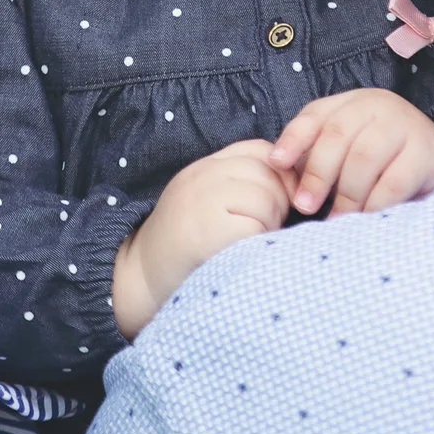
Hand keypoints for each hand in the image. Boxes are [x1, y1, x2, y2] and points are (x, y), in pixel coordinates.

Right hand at [112, 139, 295, 337]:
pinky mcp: (208, 229)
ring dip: (268, 225)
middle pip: (269, 173)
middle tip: (259, 231)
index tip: (277, 204)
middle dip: (278, 203)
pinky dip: (257, 243)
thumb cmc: (183, 250)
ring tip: (248, 243)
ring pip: (266, 198)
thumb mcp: (206, 203)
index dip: (279, 175)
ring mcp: (203, 200)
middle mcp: (202, 176)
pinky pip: (256, 226)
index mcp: (204, 167)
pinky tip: (240, 255)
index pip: (259, 151)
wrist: (137, 282)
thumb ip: (238, 186)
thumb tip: (296, 183)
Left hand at [268, 88, 433, 218]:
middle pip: (337, 135)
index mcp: (351, 103)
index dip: (293, 138)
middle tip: (306, 207)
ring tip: (338, 219)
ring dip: (346, 194)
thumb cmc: (379, 163)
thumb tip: (277, 176)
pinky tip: (367, 218)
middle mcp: (378, 106)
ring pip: (363, 157)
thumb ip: (316, 157)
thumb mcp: (346, 151)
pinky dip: (374, 204)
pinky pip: (393, 182)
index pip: (315, 114)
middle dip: (317, 174)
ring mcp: (406, 125)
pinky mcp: (428, 152)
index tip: (275, 163)